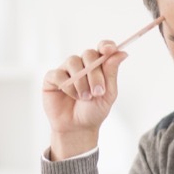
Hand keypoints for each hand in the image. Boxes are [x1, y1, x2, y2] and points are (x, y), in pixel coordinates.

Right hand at [41, 40, 127, 159]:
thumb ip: (112, 73)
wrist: (78, 128)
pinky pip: (59, 73)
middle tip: (98, 92)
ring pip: (73, 62)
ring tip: (85, 98)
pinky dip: (67, 86)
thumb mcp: (108, 94)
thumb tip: (122, 53)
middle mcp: (82, 64)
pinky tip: (72, 96)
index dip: (106, 46)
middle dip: (95, 73)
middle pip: (88, 54)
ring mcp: (66, 70)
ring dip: (81, 82)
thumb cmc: (94, 111)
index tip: (109, 50)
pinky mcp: (52, 78)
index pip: (102, 48)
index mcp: (98, 66)